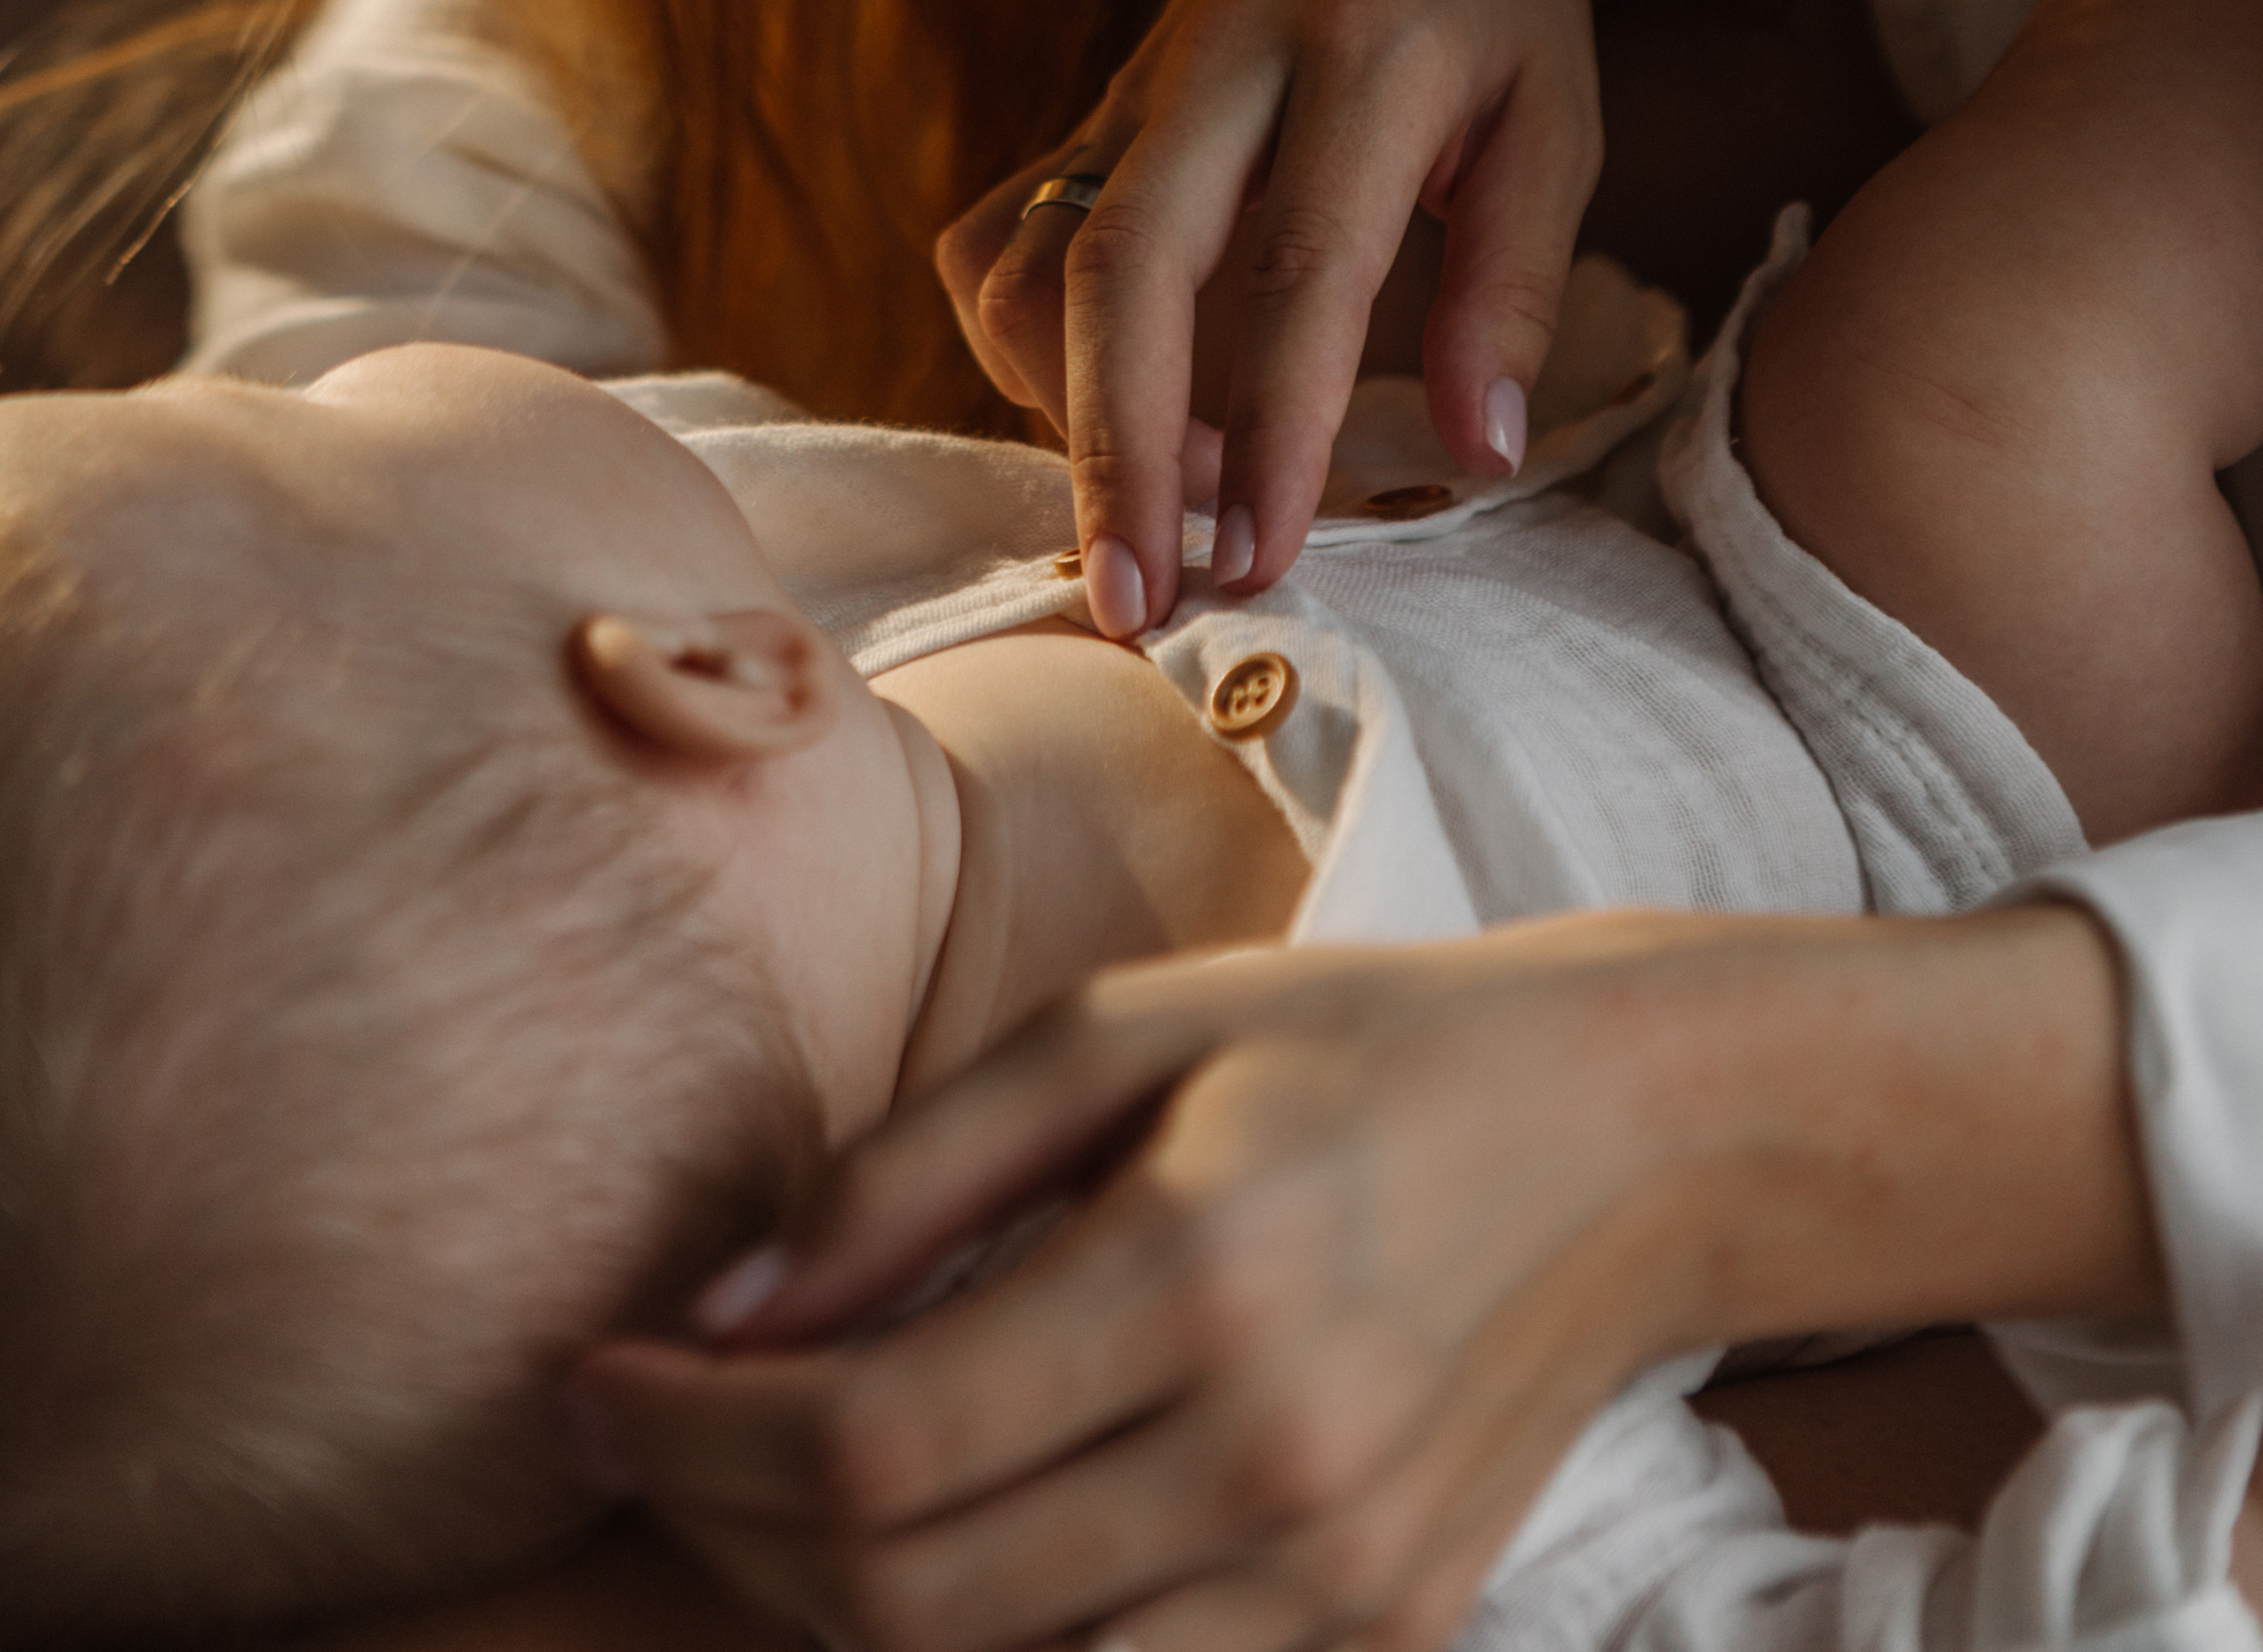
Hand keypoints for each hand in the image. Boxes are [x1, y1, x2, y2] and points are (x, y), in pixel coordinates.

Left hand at [569, 908, 2155, 1651]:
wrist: (1627, 1139)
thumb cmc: (1352, 1043)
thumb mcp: (1121, 1030)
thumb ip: (908, 1171)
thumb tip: (720, 1313)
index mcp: (1198, 1273)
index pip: (866, 1442)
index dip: (685, 1436)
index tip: (590, 1380)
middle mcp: (1271, 1463)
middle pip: (902, 1603)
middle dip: (722, 1531)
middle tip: (650, 1437)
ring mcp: (1336, 1585)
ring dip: (837, 1608)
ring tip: (775, 1484)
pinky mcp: (1382, 1640)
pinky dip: (992, 1640)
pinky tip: (940, 1527)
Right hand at [937, 0, 1600, 633]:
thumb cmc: (1497, 5)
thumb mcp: (1561, 120)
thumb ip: (1515, 285)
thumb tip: (1477, 452)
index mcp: (1368, 52)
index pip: (1302, 264)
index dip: (1275, 426)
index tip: (1262, 561)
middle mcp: (1226, 58)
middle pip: (1122, 267)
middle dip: (1115, 452)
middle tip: (1133, 601)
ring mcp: (1135, 84)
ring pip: (1032, 257)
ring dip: (1067, 411)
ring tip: (1158, 512)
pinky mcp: (1083, 109)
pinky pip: (996, 235)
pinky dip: (1019, 348)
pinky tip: (1101, 407)